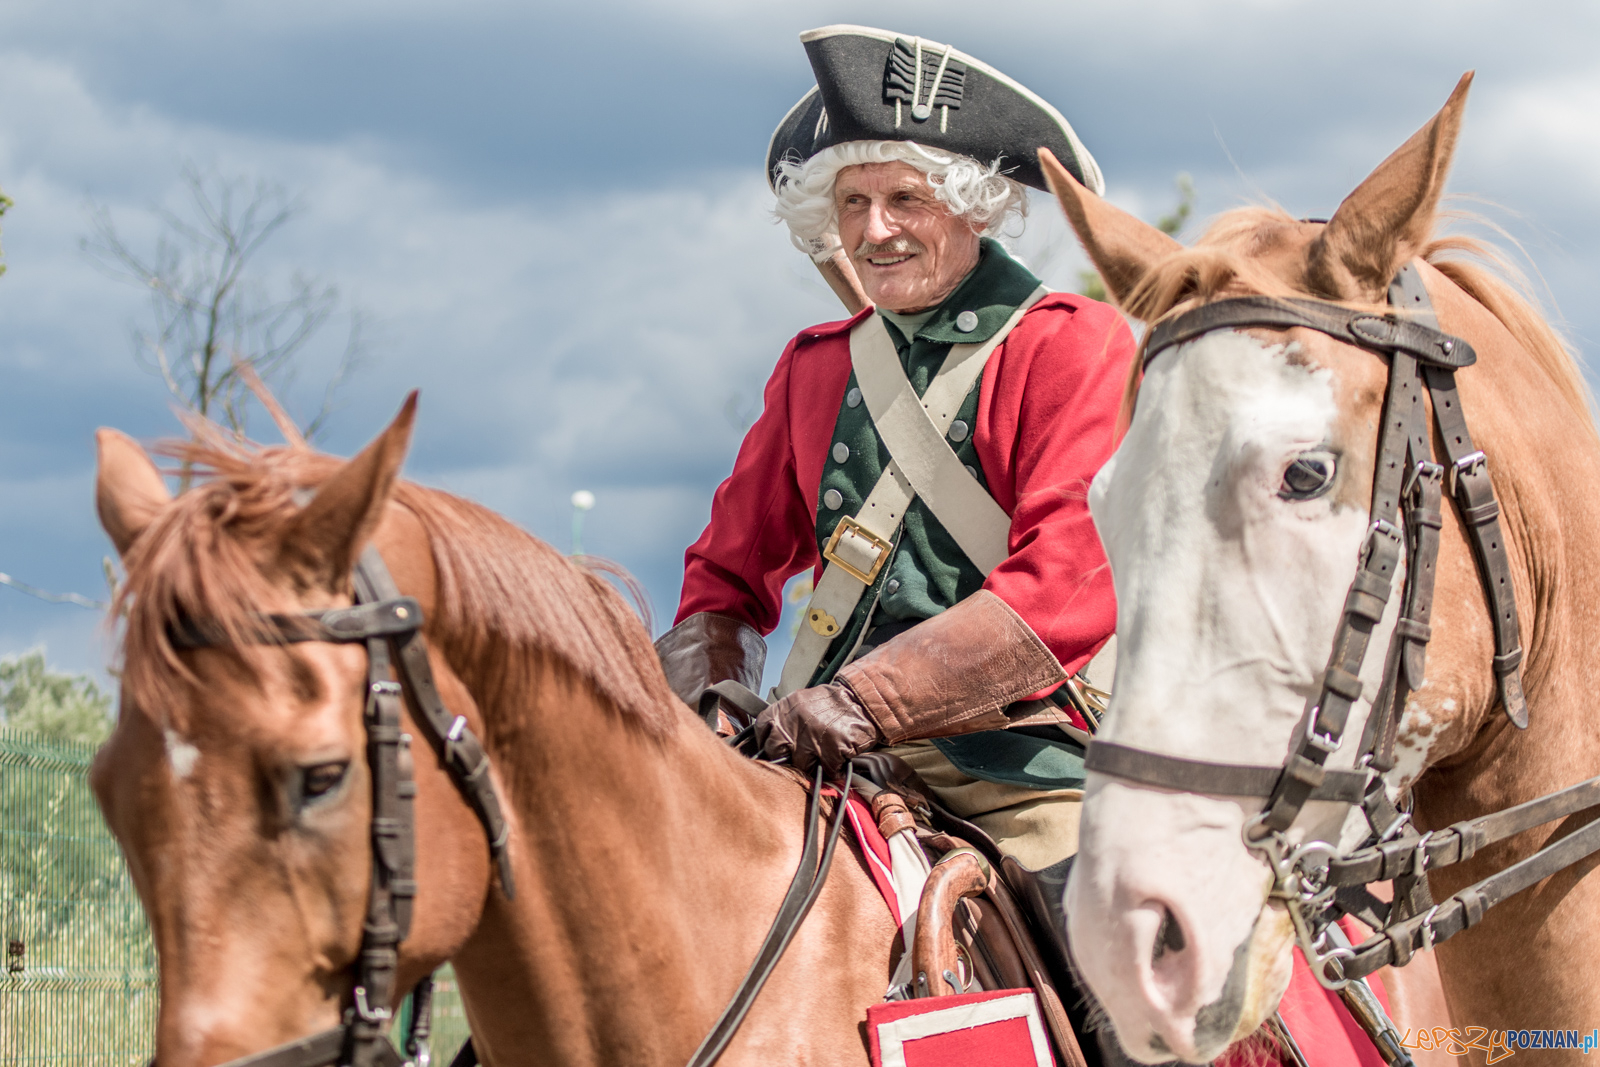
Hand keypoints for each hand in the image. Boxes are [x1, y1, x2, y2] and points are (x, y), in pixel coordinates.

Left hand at [755, 681, 883, 773]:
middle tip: (799, 754)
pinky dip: (831, 768)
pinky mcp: (830, 752)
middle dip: (785, 756)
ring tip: (822, 755)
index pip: (762, 730)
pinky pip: (825, 770)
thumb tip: (771, 738)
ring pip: (800, 765)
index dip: (766, 741)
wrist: (861, 701)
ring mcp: (811, 739)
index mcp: (784, 709)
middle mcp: (793, 724)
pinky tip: (836, 757)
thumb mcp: (801, 702)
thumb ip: (785, 718)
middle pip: (776, 752)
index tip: (774, 747)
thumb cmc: (831, 704)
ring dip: (811, 764)